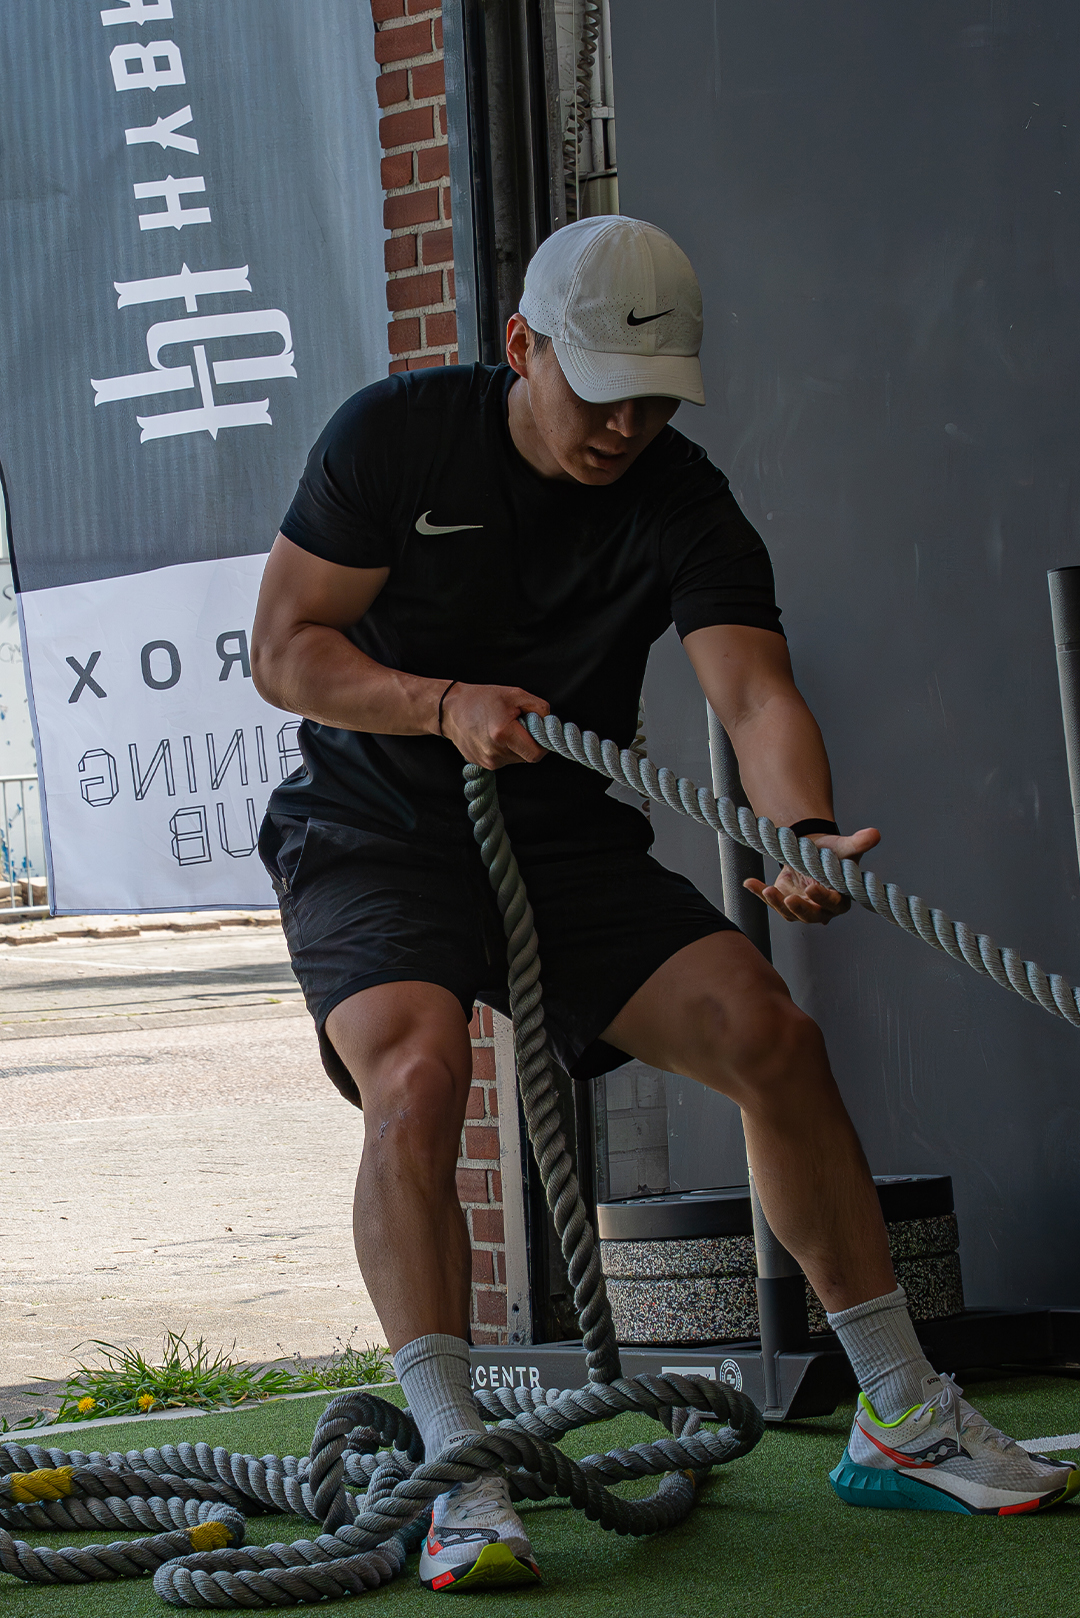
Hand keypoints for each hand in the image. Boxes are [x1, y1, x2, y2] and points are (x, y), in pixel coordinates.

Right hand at [439, 682, 550, 767]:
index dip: (542, 744)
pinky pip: (503, 760)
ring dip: (516, 746)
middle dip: (528, 742)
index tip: (539, 732)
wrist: (450, 709)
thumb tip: (549, 724)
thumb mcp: (515, 694)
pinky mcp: (481, 764)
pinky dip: (504, 749)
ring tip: (503, 728)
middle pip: (527, 757)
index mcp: (503, 734)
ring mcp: (486, 761)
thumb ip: (539, 708)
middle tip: (519, 724)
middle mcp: (494, 752)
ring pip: (515, 759)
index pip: (536, 754)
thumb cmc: (482, 699)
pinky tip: (493, 735)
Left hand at [743, 827, 879, 924]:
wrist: (812, 849)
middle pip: (811, 915)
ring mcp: (800, 907)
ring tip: (767, 890)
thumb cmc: (832, 853)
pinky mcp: (783, 900)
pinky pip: (770, 900)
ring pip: (789, 913)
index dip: (823, 898)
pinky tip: (749, 882)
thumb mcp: (844, 847)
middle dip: (799, 909)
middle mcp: (820, 908)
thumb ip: (858, 844)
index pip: (833, 903)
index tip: (812, 887)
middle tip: (789, 898)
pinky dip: (759, 892)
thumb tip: (875, 834)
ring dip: (776, 903)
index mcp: (839, 898)